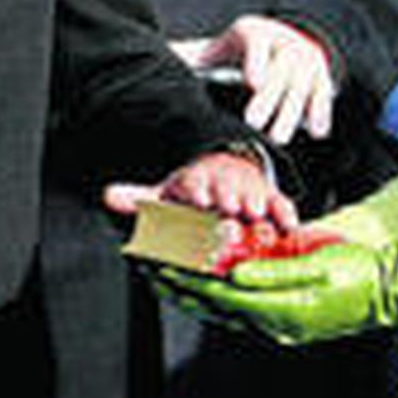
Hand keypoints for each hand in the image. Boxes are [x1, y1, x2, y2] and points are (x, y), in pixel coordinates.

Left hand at [104, 150, 297, 230]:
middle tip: (228, 209)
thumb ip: (138, 199)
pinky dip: (286, 214)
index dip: (196, 191)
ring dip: (255, 202)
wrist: (226, 171)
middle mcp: (223, 186)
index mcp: (196, 184)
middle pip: (226, 190)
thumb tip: (108, 195)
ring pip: (254, 196)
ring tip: (257, 213)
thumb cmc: (194, 193)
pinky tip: (290, 226)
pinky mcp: (271, 200)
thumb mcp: (165, 195)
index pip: (194, 185)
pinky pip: (282, 205)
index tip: (198, 198)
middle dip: (227, 197)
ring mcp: (248, 192)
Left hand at [152, 240, 397, 345]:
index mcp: (283, 309)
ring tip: (166, 281)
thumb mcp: (318, 263)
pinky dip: (219, 301)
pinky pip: (243, 313)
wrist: (391, 294)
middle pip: (218, 307)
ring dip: (195, 296)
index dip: (190, 279)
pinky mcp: (288, 323)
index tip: (161, 265)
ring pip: (226, 312)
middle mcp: (277, 324)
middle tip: (150, 271)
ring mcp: (282, 327)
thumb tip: (234, 274)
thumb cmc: (360, 273)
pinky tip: (206, 291)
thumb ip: (274, 270)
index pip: (223, 295)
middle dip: (182, 288)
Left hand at [172, 15, 335, 144]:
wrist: (290, 36)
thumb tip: (160, 57)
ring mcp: (306, 60)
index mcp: (255, 33)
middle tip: (254, 123)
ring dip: (291, 114)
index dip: (256, 63)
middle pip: (279, 72)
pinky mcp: (321, 76)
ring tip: (278, 138)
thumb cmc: (244, 49)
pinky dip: (320, 113)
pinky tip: (316, 132)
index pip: (257, 46)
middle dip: (268, 99)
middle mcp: (284, 43)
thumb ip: (193, 56)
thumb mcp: (221, 47)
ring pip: (300, 87)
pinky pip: (322, 94)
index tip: (253, 82)